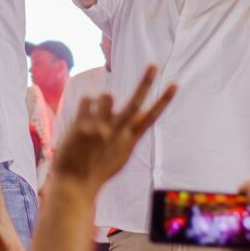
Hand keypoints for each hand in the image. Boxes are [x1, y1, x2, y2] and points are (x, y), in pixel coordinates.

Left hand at [53, 65, 175, 194]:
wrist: (74, 185)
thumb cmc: (97, 170)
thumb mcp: (120, 156)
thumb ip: (128, 135)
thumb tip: (139, 115)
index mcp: (130, 141)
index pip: (152, 117)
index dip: (164, 100)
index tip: (175, 84)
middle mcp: (117, 133)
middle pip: (135, 102)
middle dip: (146, 83)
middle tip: (154, 65)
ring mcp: (100, 128)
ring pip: (107, 96)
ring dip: (103, 99)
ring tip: (97, 114)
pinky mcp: (82, 125)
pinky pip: (87, 100)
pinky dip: (86, 105)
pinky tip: (82, 119)